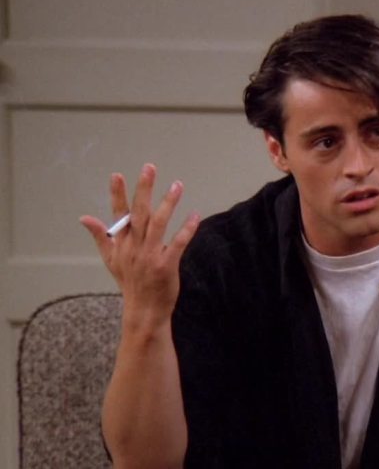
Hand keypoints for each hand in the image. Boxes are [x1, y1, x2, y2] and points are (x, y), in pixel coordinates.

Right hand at [80, 163, 199, 329]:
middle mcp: (133, 247)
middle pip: (138, 213)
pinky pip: (177, 243)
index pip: (118, 214)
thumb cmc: (130, 283)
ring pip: (158, 224)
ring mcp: (149, 256)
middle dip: (143, 189)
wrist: (143, 311)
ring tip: (177, 185)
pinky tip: (195, 215)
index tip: (117, 175)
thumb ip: (101, 236)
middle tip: (150, 168)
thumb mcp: (111, 260)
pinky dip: (187, 229)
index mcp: (121, 244)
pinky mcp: (165, 265)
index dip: (117, 194)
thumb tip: (84, 218)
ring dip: (168, 203)